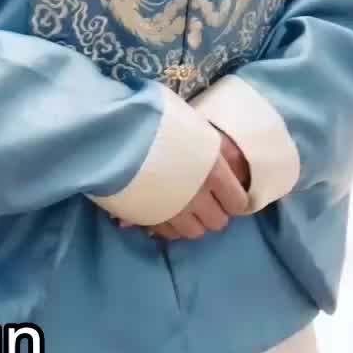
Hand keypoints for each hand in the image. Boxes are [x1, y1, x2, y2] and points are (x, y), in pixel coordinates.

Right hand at [117, 135, 250, 240]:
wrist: (114, 129)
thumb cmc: (157, 119)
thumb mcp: (195, 127)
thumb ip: (215, 151)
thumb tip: (231, 168)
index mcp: (214, 170)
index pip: (238, 202)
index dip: (233, 198)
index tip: (226, 191)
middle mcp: (197, 196)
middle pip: (218, 222)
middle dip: (213, 212)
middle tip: (203, 198)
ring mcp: (172, 211)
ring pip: (194, 232)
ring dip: (191, 221)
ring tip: (181, 205)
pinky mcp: (149, 219)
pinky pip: (167, 234)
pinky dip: (169, 225)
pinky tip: (162, 208)